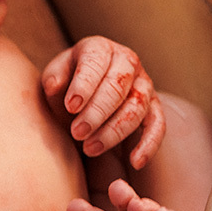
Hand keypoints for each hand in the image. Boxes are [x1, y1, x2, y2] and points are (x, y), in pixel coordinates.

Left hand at [42, 35, 164, 168]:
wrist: (84, 98)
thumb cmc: (66, 86)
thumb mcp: (54, 79)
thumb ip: (54, 80)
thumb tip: (55, 85)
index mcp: (99, 48)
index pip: (95, 62)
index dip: (84, 85)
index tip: (71, 107)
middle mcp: (127, 61)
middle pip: (118, 85)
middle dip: (97, 112)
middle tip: (77, 133)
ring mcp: (144, 84)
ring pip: (137, 106)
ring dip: (114, 131)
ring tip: (90, 148)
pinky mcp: (153, 107)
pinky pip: (157, 125)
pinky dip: (149, 145)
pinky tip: (135, 162)